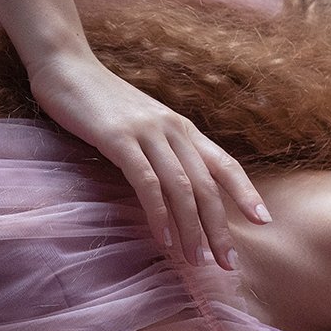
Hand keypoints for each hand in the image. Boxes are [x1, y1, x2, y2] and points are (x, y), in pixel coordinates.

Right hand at [27, 58, 269, 269]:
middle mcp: (173, 129)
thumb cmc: (103, 102)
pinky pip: (147, 183)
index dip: (246, 193)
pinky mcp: (119, 139)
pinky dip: (159, 214)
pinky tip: (164, 239)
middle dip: (219, 228)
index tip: (263, 222)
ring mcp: (147, 133)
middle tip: (227, 263)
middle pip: (207, 185)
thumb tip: (181, 190)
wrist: (67, 67)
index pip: (225, 164)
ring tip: (197, 260)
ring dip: (192, 229)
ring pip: (182, 188)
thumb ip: (165, 150)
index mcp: (183, 128)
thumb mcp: (144, 125)